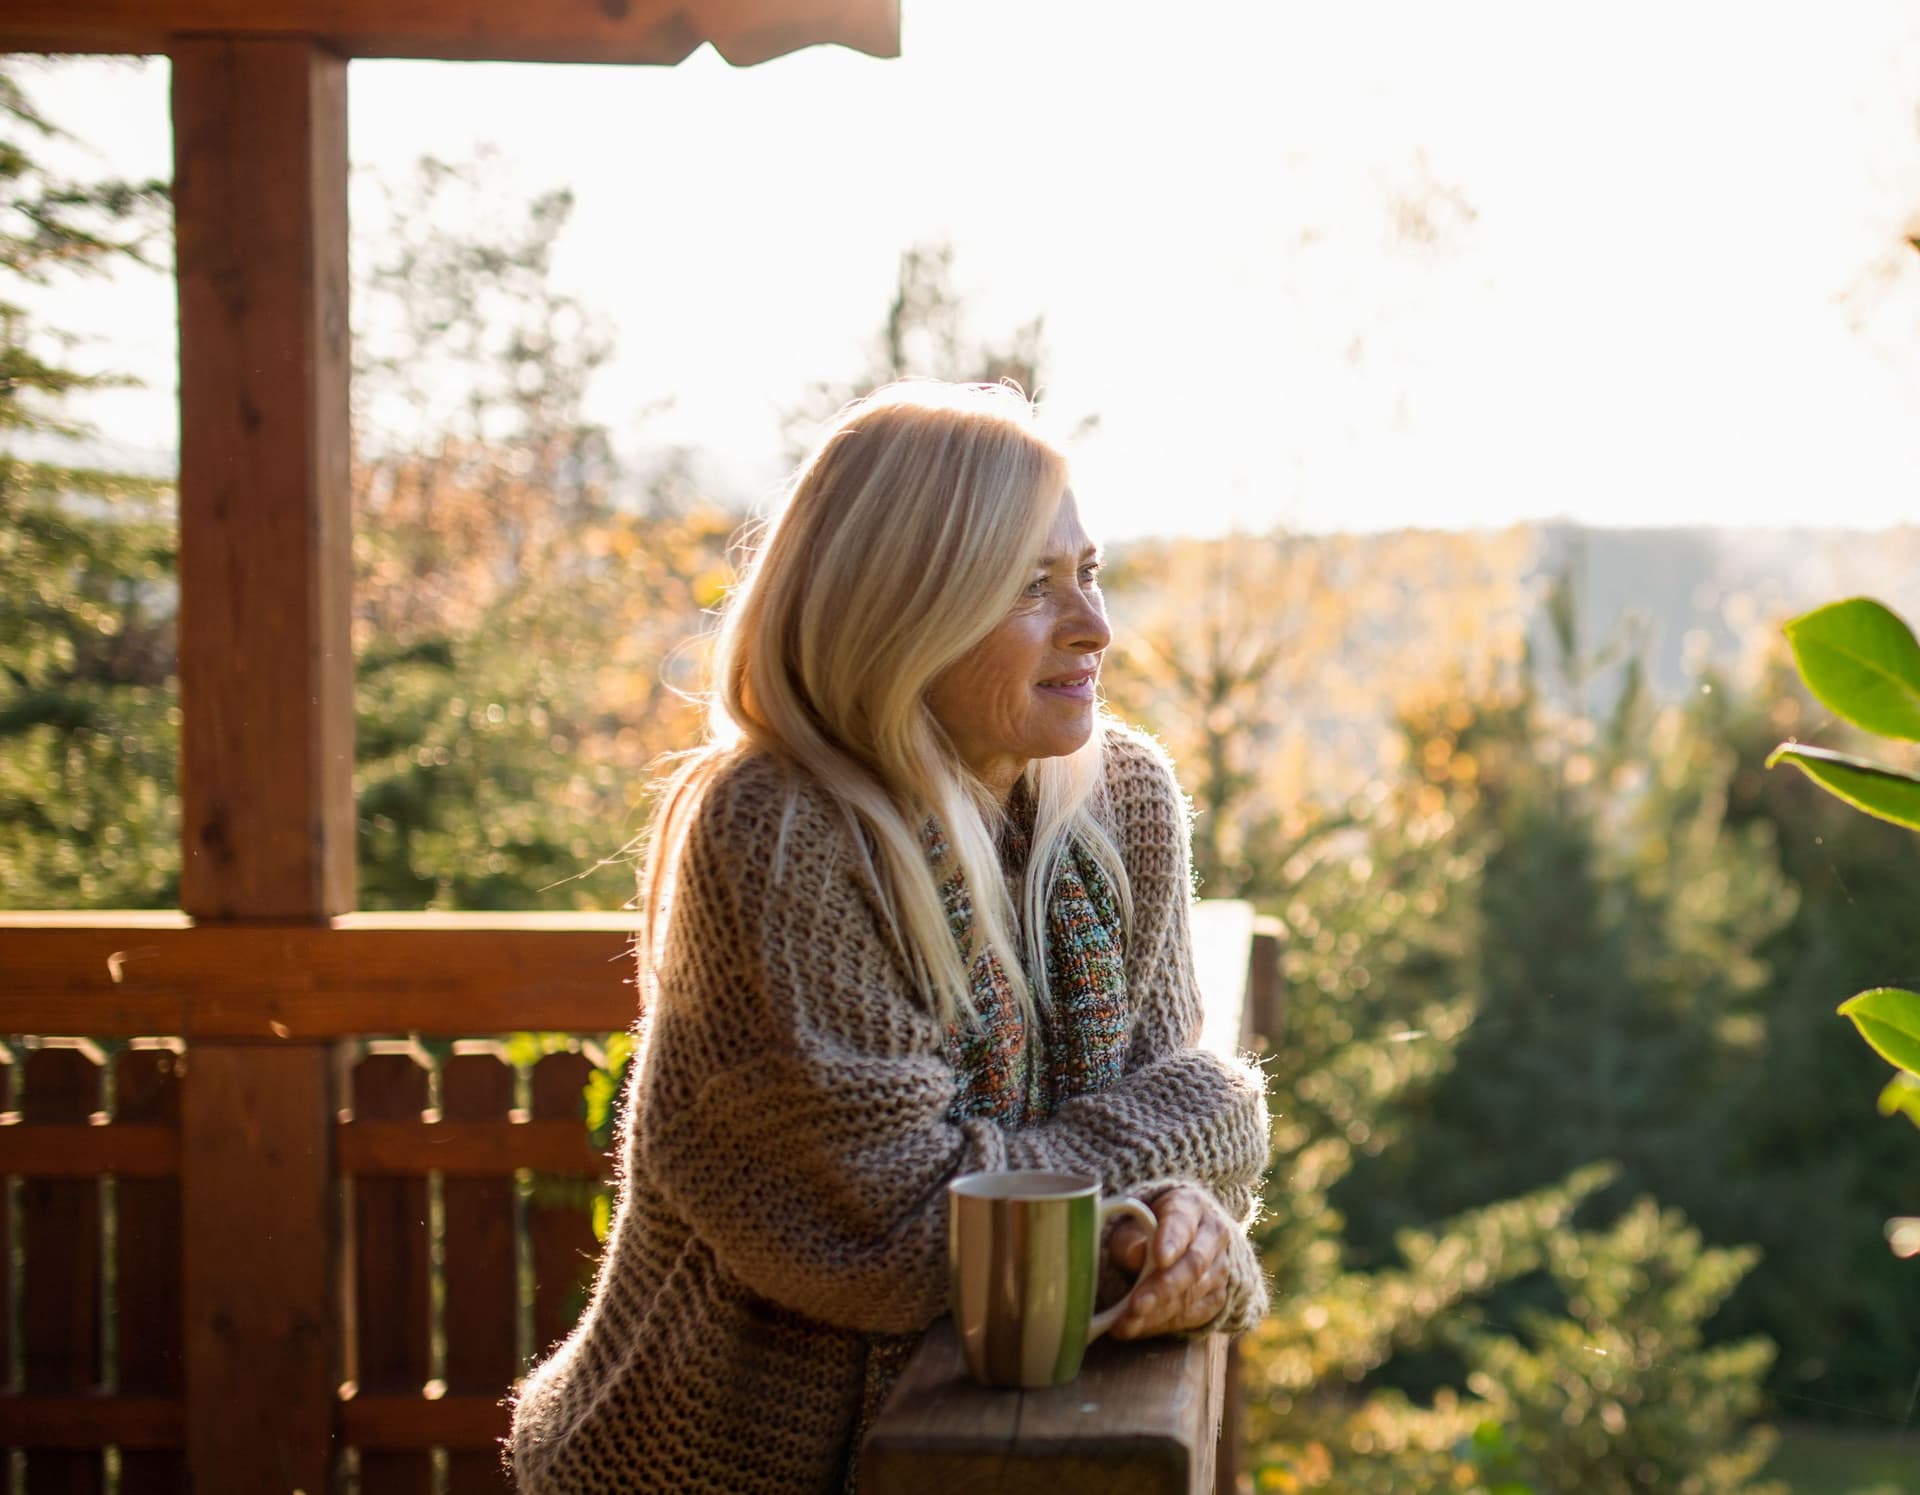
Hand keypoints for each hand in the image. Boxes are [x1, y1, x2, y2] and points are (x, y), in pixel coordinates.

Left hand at [1104, 1185, 1231, 1338]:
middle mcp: (1214, 1235)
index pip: (1182, 1222)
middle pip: (1193, 1264)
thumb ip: (1129, 1237)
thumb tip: (1135, 1255)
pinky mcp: (1219, 1297)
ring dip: (1158, 1314)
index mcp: (1190, 1205)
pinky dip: (1164, 1325)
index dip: (1171, 1241)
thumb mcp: (1133, 1222)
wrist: (1183, 1237)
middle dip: (1162, 1288)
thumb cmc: (1149, 1225)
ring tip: (1125, 1324)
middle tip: (1135, 1306)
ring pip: (1193, 1294)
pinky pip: (1194, 1316)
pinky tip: (1138, 1329)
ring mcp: (1222, 1268)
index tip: (1159, 1257)